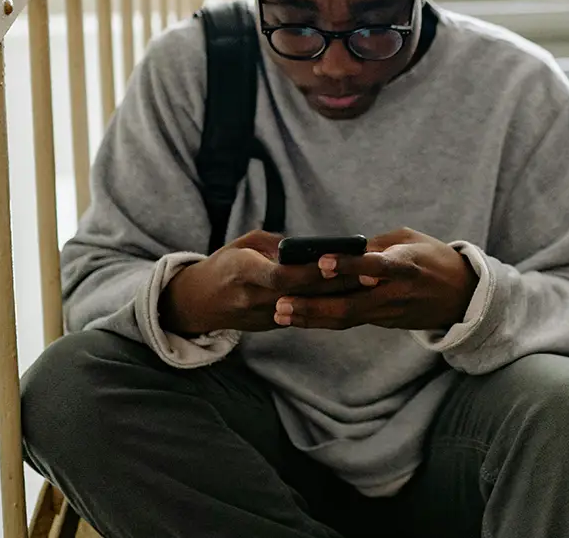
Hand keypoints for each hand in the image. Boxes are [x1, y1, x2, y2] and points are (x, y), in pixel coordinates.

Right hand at [159, 231, 367, 334]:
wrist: (199, 302)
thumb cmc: (226, 263)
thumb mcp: (244, 244)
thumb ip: (274, 244)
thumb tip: (308, 247)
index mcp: (243, 271)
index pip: (281, 277)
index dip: (309, 273)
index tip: (335, 263)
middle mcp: (254, 297)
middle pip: (302, 294)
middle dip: (336, 285)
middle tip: (370, 273)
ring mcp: (264, 315)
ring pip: (307, 306)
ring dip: (338, 297)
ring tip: (368, 285)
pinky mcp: (273, 325)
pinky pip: (304, 314)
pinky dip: (327, 305)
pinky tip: (353, 297)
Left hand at [274, 228, 479, 331]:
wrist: (463, 295)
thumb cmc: (433, 258)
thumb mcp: (410, 240)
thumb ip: (376, 245)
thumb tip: (339, 249)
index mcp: (407, 265)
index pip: (376, 265)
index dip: (349, 265)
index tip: (322, 261)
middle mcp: (397, 293)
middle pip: (352, 304)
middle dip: (314, 305)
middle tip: (282, 302)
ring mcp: (390, 312)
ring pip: (347, 318)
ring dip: (312, 317)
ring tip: (281, 313)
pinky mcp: (386, 322)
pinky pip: (351, 321)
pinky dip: (323, 319)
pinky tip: (298, 316)